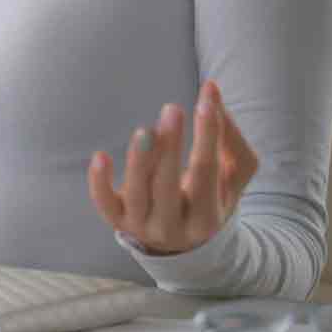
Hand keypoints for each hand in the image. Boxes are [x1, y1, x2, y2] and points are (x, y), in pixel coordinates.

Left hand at [86, 79, 259, 254]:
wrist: (183, 241)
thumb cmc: (209, 195)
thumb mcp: (232, 175)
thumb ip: (229, 137)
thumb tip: (211, 90)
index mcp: (208, 218)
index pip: (207, 172)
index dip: (208, 136)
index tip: (206, 101)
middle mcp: (175, 228)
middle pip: (169, 186)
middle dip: (170, 147)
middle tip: (172, 109)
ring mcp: (143, 226)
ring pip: (138, 193)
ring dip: (139, 160)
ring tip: (145, 130)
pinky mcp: (118, 220)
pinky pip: (105, 204)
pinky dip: (100, 182)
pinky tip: (101, 156)